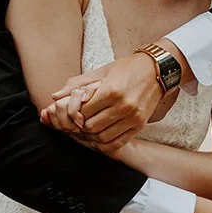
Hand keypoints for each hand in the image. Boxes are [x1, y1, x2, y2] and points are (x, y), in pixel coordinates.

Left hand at [49, 52, 163, 151]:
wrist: (157, 70)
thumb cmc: (127, 68)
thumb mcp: (101, 72)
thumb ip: (77, 85)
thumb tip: (54, 96)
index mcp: (110, 91)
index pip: (83, 112)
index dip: (74, 114)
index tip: (74, 112)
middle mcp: (122, 106)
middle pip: (91, 127)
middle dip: (81, 126)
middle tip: (78, 122)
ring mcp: (132, 118)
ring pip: (103, 137)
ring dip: (91, 136)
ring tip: (88, 129)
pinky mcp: (139, 125)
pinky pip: (118, 143)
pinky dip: (105, 144)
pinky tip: (100, 136)